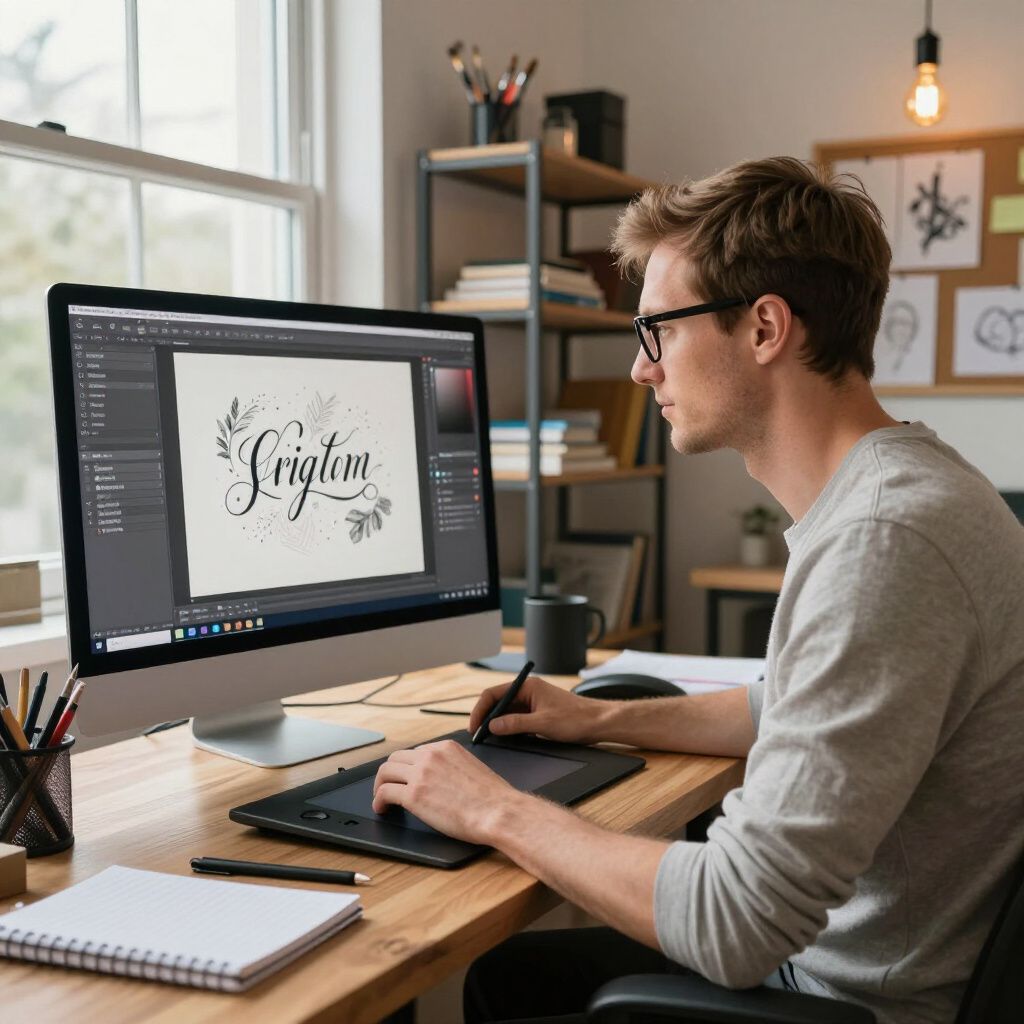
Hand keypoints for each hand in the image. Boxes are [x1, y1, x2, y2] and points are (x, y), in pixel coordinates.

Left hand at [371, 739, 523, 844]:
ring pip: (386, 772)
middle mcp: (431, 755)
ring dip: (380, 785)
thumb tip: (443, 778)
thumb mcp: (472, 767)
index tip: (405, 777)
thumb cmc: (492, 798)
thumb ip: (453, 766)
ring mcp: (420, 773)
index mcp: (446, 747)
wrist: (497, 811)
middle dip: (390, 773)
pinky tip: (382, 809)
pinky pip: (385, 793)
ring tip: (381, 798)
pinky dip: (378, 801)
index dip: (408, 767)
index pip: (416, 751)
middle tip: (388, 786)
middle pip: (396, 758)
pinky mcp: (413, 795)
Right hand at [468, 674, 607, 744]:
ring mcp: (533, 703)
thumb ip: (515, 724)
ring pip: (507, 712)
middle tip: (478, 735)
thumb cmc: (576, 718)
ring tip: (487, 739)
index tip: (474, 726)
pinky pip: (517, 720)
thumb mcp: (542, 723)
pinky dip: (509, 729)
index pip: (494, 694)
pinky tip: (505, 739)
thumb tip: (493, 726)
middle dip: (486, 718)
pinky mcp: (538, 714)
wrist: (598, 723)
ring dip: (497, 724)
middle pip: (498, 703)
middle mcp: (528, 692)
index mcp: (528, 686)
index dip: (480, 710)